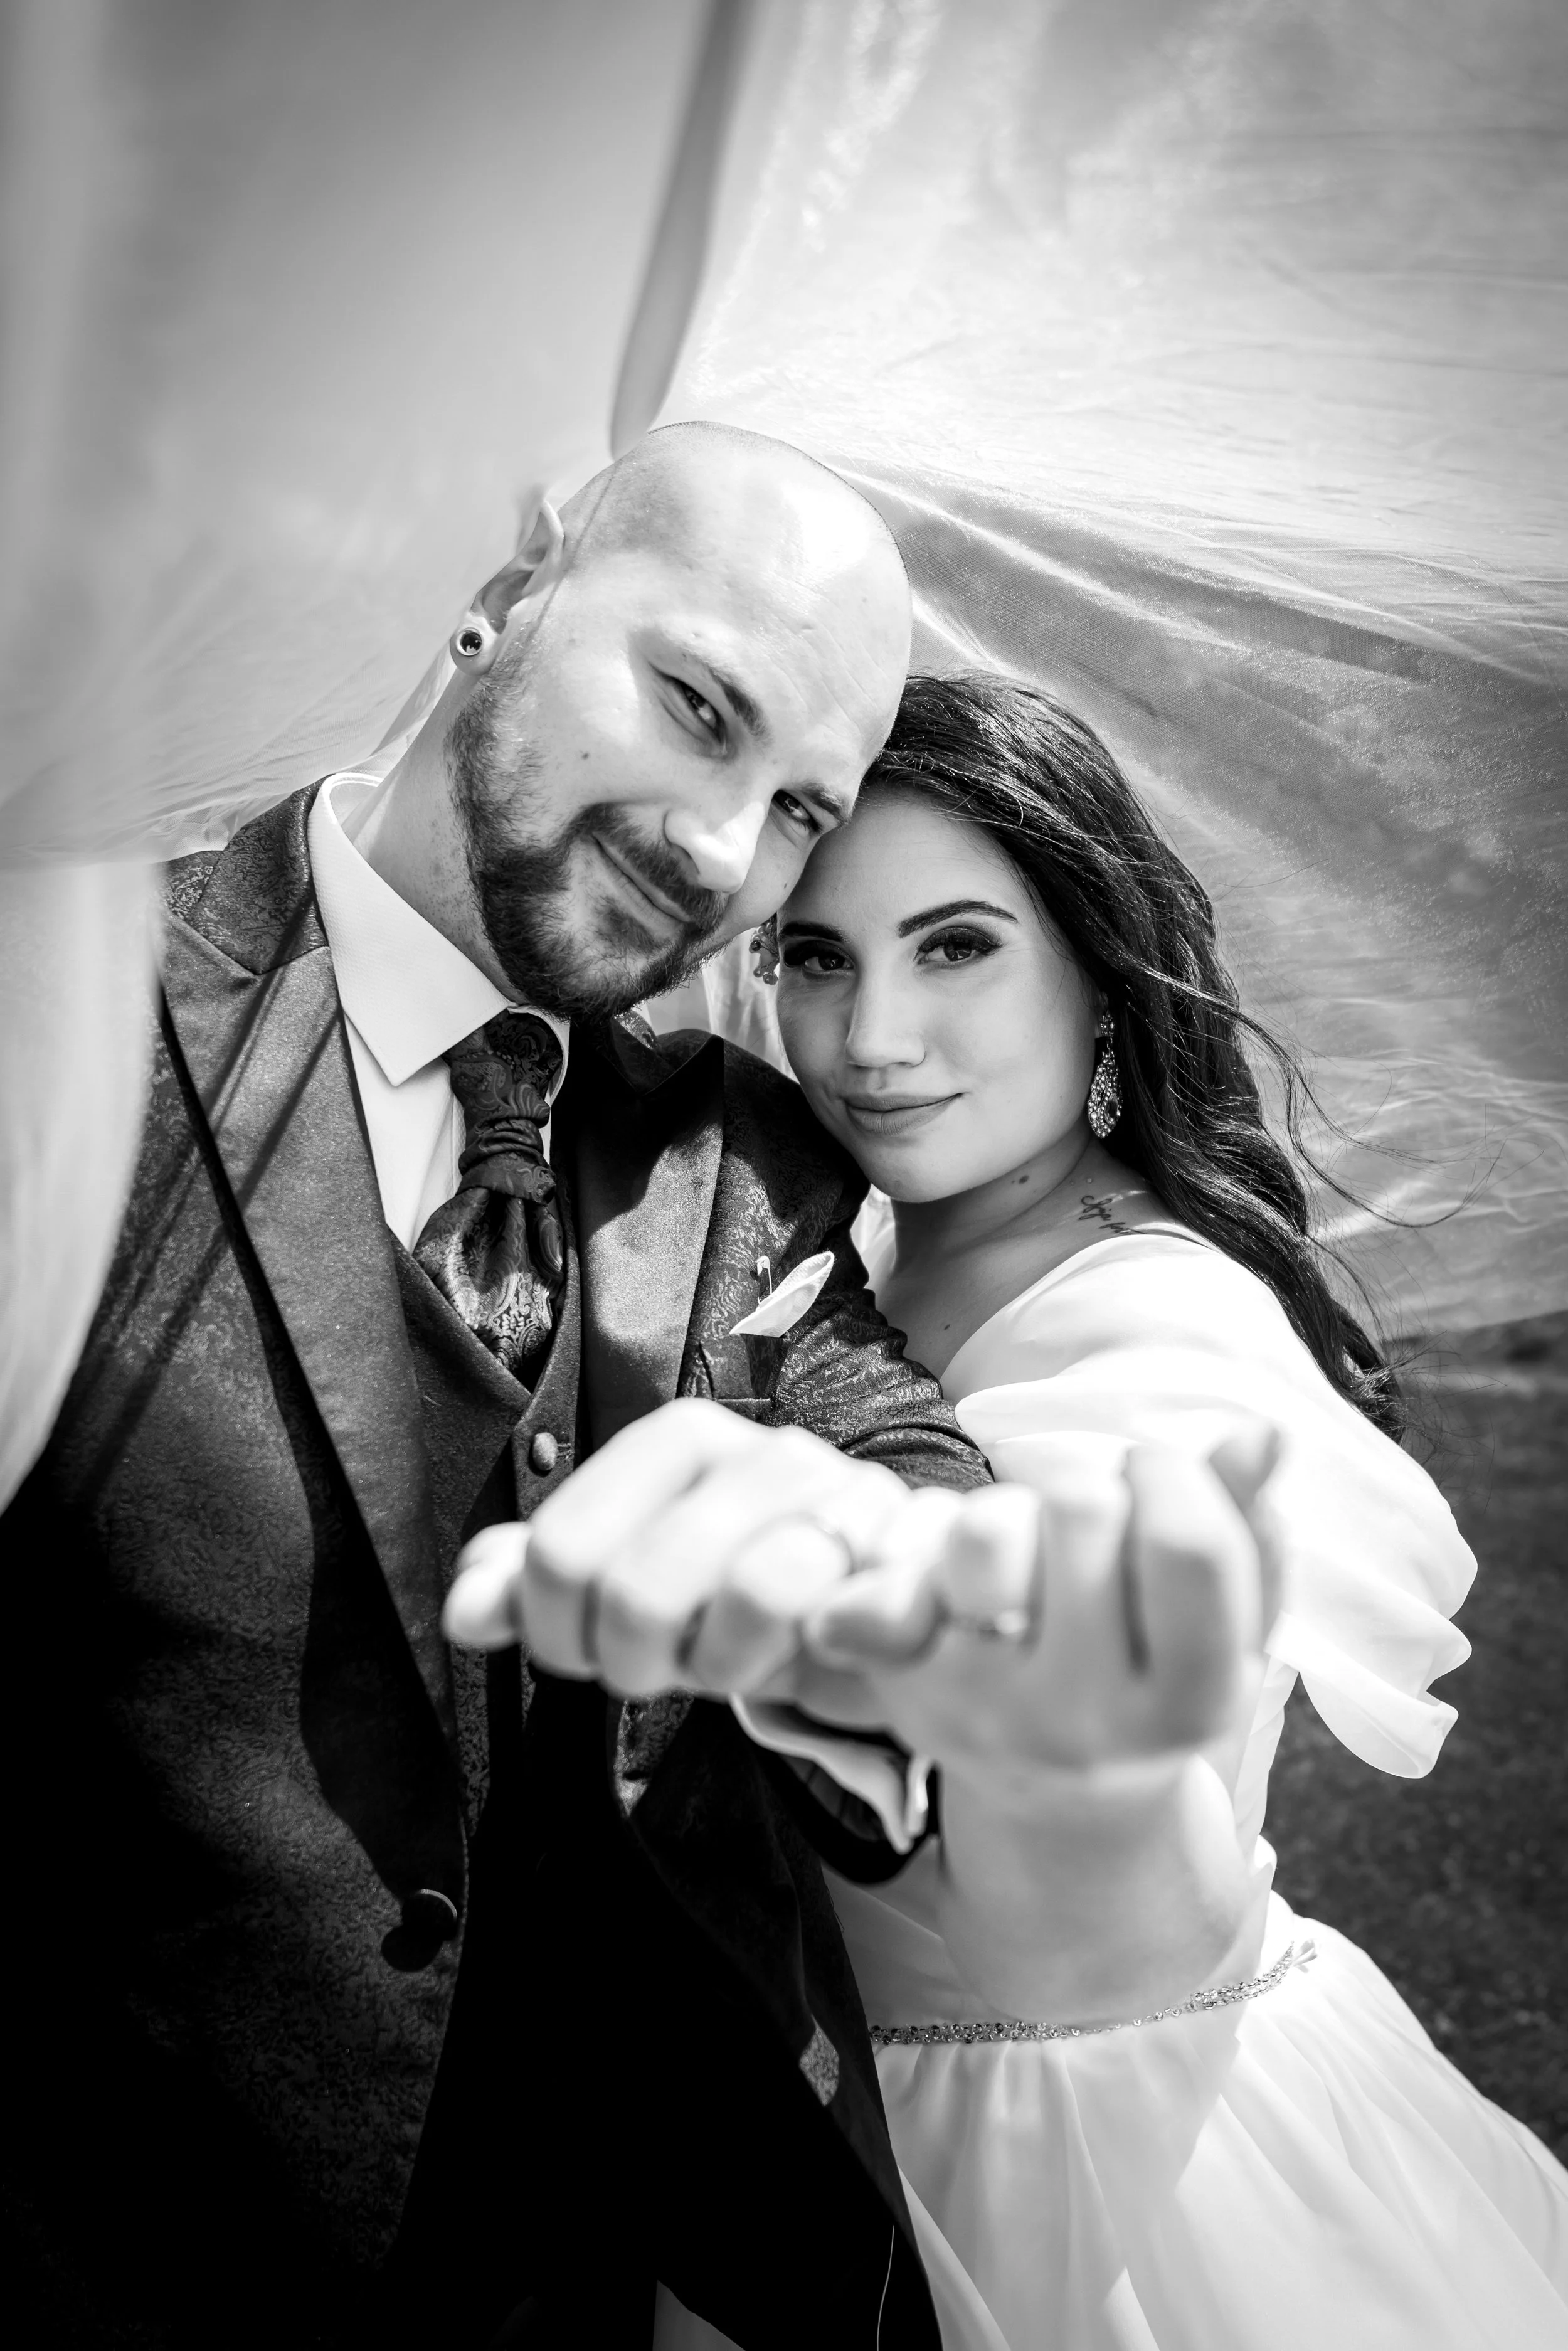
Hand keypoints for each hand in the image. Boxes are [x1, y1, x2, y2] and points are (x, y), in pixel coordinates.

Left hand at [443, 1398, 921, 1697]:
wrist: (874, 1594)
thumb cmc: (735, 1587)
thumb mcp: (629, 1579)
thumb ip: (538, 1583)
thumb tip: (464, 1610)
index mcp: (679, 1440)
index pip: (559, 1554)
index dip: (556, 1634)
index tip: (589, 1650)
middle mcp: (762, 1452)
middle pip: (636, 1593)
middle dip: (636, 1662)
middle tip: (665, 1664)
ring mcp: (841, 1501)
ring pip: (746, 1597)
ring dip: (722, 1664)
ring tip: (727, 1660)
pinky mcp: (901, 1562)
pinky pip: (835, 1617)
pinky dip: (793, 1663)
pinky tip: (790, 1662)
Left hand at [790, 1426, 1281, 1780]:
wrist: (1062, 1804)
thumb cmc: (1153, 1682)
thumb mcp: (1226, 1626)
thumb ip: (1248, 1527)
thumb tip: (1260, 1434)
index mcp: (1186, 1706)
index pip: (1185, 1546)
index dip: (1171, 1476)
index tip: (1155, 1480)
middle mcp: (1082, 1721)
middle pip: (1081, 1509)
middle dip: (1087, 1487)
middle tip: (1087, 1525)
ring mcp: (983, 1708)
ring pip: (984, 1530)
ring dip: (1005, 1512)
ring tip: (1024, 1549)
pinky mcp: (902, 1690)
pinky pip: (888, 1580)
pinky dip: (905, 1559)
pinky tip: (935, 1581)